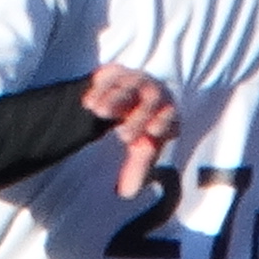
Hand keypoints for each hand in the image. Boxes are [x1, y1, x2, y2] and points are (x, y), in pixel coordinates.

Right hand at [81, 62, 177, 194]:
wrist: (120, 104)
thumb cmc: (136, 136)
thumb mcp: (138, 154)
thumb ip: (137, 169)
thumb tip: (129, 186)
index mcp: (167, 115)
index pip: (170, 117)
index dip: (164, 122)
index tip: (153, 133)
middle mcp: (154, 95)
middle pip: (151, 100)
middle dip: (139, 116)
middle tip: (124, 136)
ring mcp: (136, 81)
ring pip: (130, 86)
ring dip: (115, 99)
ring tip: (98, 111)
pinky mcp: (118, 72)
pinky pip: (111, 77)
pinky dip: (100, 89)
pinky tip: (88, 102)